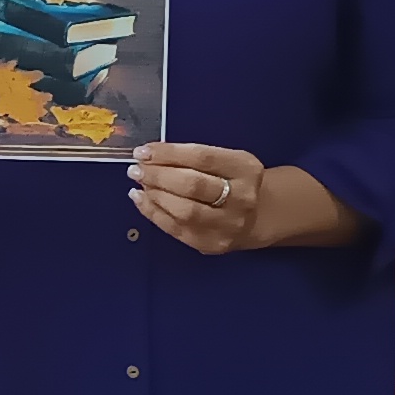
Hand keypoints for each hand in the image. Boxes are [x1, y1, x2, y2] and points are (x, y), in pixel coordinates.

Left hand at [129, 142, 296, 256]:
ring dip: (154, 195)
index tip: (145, 151)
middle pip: (193, 185)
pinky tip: (142, 199)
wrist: (257, 217)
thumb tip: (151, 155)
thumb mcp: (226, 161)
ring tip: (139, 182)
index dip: (169, 153)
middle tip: (137, 168)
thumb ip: (193, 157)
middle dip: (158, 175)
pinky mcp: (211, 244)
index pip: (202, 157)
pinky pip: (175, 229)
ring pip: (183, 211)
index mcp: (246, 169)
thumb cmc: (233, 182)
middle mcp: (241, 198)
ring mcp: (227, 225)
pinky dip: (153, 213)